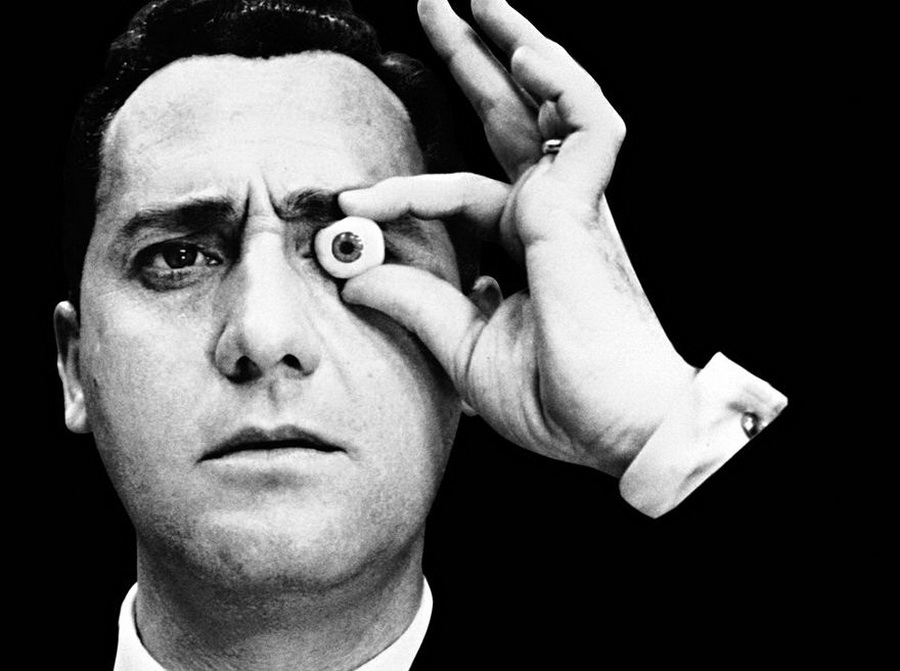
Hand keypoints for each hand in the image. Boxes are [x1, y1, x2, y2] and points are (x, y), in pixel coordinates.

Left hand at [339, 0, 696, 475]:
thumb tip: (354, 274)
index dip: (398, 190)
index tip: (346, 201)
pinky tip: (525, 54)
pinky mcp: (588, 208)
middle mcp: (548, 214)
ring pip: (548, 105)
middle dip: (473, 60)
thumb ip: (415, 303)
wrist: (617, 428)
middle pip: (506, 119)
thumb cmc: (558, 397)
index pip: (452, 191)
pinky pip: (586, 128)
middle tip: (436, 7)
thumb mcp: (464, 348)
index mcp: (522, 245)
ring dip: (515, 47)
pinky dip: (563, 88)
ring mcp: (571, 205)